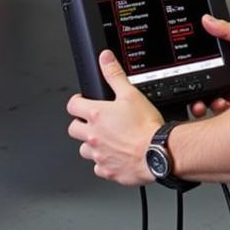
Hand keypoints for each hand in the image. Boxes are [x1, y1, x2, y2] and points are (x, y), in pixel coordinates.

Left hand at [66, 50, 163, 185]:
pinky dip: (103, 162)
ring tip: (105, 139)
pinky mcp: (107, 170)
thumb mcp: (130, 93)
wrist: (157, 152)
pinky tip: (114, 155)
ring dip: (90, 144)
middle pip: (73, 129)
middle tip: (93, 121)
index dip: (77, 102)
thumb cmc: (145, 126)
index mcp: (96, 115)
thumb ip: (114, 74)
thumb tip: (105, 58)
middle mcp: (93, 136)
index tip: (82, 101)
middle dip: (80, 123)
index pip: (72, 106)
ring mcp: (98, 155)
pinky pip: (98, 167)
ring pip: (83, 150)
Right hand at [190, 15, 229, 117]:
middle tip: (192, 93)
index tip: (184, 72)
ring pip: (212, 100)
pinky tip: (222, 105)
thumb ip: (227, 29)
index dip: (193, 69)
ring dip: (205, 102)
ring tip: (205, 102)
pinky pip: (225, 113)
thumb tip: (207, 19)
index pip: (205, 63)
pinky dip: (220, 111)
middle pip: (204, 84)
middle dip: (194, 91)